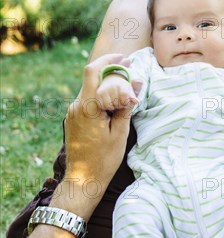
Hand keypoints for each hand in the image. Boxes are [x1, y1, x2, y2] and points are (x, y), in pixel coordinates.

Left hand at [52, 54, 141, 220]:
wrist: (83, 179)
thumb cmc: (104, 159)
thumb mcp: (120, 132)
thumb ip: (126, 105)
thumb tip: (136, 83)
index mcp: (87, 108)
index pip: (93, 72)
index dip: (109, 60)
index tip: (125, 58)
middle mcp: (76, 106)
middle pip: (91, 77)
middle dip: (110, 69)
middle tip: (129, 67)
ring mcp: (72, 112)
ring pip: (90, 88)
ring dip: (106, 83)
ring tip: (126, 87)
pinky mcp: (73, 118)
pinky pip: (88, 100)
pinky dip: (101, 95)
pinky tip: (115, 102)